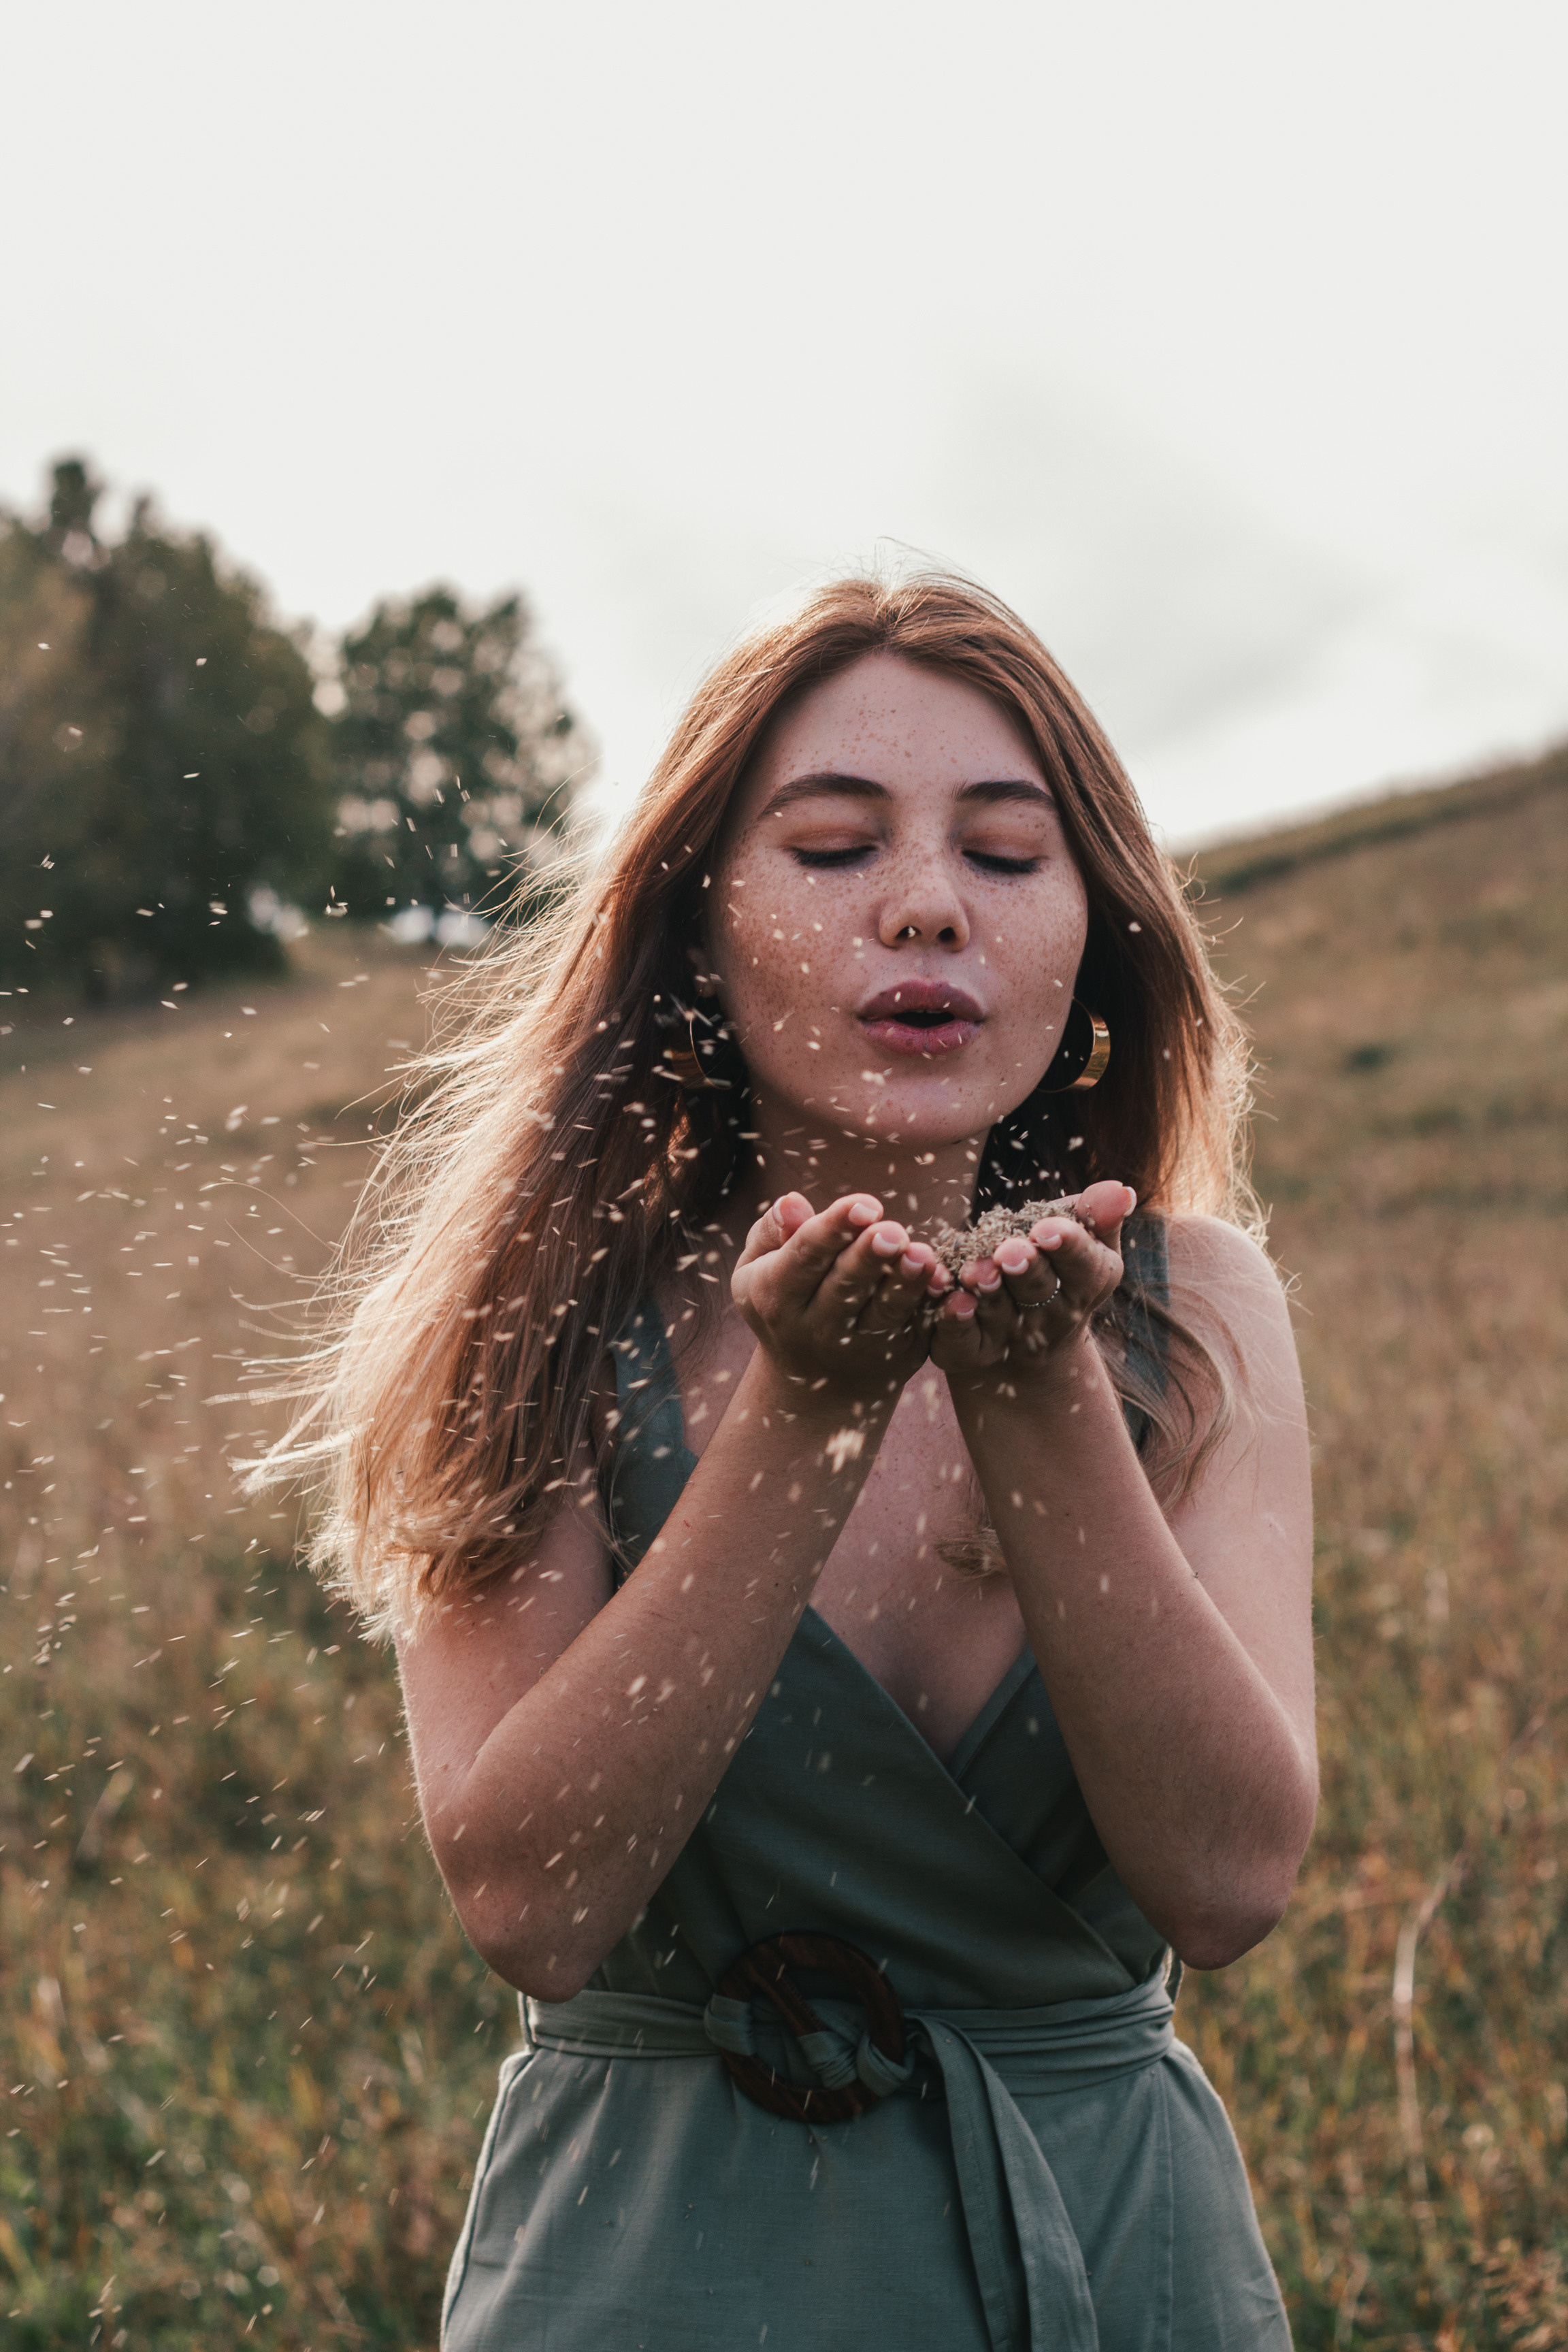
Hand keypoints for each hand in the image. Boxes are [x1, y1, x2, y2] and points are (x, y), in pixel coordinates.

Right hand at [731, 1191, 949, 1407]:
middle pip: (845, 1286)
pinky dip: (931, 1305)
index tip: (863, 1205)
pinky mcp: (898, 1356)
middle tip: (892, 1231)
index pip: (805, 1257)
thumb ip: (772, 1232)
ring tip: (922, 1256)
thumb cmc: (787, 1301)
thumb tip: (792, 1202)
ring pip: (885, 1311)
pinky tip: (943, 1281)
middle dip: (869, 1257)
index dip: (833, 1229)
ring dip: (906, 1283)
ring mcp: (860, 1347)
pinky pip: (917, 1327)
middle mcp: (817, 1327)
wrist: (814, 1384)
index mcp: (777, 1297)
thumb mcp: (758, 1270)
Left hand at [929, 1181, 1134, 1394]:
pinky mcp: (973, 1351)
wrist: (1028, 1346)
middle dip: (1024, 1268)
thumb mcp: (1087, 1242)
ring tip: (972, 1270)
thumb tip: (1122, 1189)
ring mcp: (1011, 1337)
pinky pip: (963, 1340)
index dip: (1066, 1246)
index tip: (1048, 1229)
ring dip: (985, 1291)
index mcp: (1085, 1284)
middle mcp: (1051, 1317)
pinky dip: (954, 1321)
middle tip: (1009, 1252)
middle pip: (1037, 1289)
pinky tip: (949, 1299)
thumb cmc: (1058, 1270)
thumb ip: (1097, 1214)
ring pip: (998, 1312)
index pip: (1083, 1264)